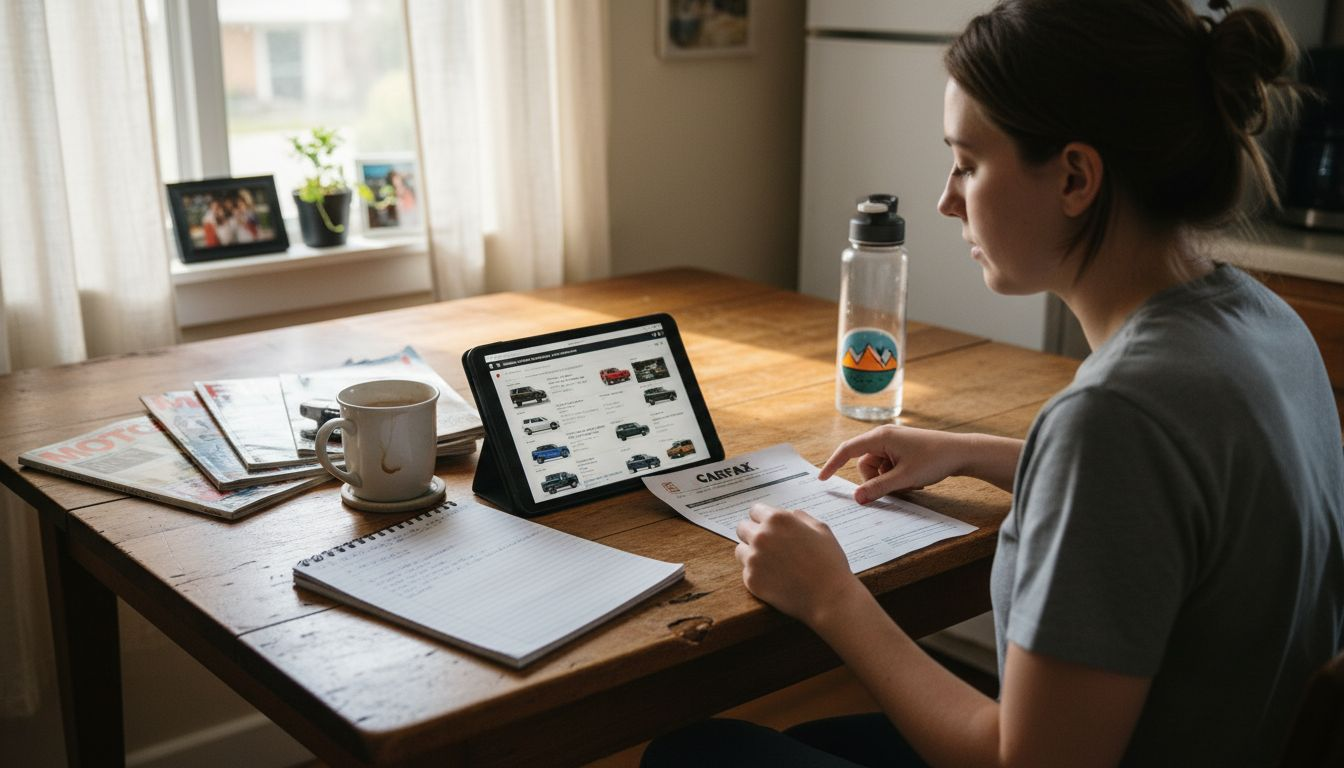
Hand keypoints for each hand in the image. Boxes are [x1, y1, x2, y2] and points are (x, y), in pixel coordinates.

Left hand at [735, 503, 860, 625]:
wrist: (829, 598)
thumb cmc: (829, 563)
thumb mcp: (821, 530)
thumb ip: (801, 517)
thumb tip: (790, 514)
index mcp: (778, 520)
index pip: (755, 510)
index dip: (762, 518)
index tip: (767, 527)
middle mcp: (761, 536)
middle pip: (742, 528)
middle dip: (753, 534)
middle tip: (768, 546)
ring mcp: (754, 559)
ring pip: (740, 550)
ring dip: (751, 553)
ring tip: (772, 563)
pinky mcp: (751, 580)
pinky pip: (746, 572)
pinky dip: (757, 574)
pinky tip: (775, 579)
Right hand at [818, 425, 974, 503]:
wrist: (961, 453)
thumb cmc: (934, 460)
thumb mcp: (904, 479)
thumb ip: (877, 488)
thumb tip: (856, 498)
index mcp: (880, 437)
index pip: (847, 450)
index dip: (833, 464)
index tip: (822, 479)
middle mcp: (884, 437)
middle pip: (864, 464)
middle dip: (876, 480)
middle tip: (897, 487)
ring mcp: (893, 443)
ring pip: (877, 468)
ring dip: (889, 480)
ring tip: (910, 483)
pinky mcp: (901, 450)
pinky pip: (888, 467)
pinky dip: (897, 477)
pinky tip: (915, 479)